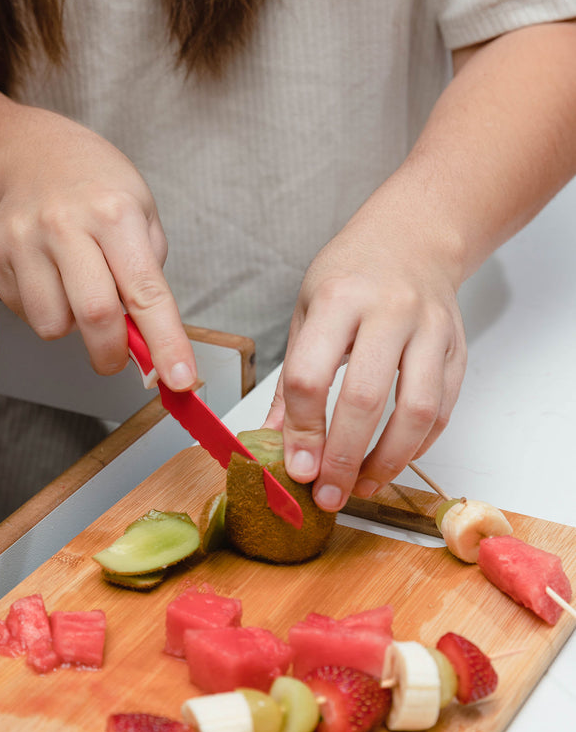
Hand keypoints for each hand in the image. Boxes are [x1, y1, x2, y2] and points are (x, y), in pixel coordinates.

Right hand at [0, 111, 196, 389]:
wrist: (30, 153)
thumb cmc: (96, 186)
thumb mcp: (142, 211)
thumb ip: (148, 275)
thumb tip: (151, 341)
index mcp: (114, 212)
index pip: (145, 291)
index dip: (165, 342)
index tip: (180, 379)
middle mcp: (65, 224)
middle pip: (94, 315)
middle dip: (112, 354)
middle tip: (118, 359)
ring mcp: (23, 239)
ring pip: (52, 324)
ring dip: (72, 327)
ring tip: (76, 292)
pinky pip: (24, 313)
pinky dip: (45, 310)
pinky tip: (50, 278)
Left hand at [263, 219, 466, 511]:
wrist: (412, 237)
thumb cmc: (350, 274)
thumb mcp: (305, 312)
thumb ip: (291, 378)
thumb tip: (275, 439)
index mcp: (336, 299)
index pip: (310, 375)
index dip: (301, 429)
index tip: (296, 466)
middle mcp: (387, 312)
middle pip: (364, 398)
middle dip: (342, 457)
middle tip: (328, 493)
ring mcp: (429, 330)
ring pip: (415, 411)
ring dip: (387, 461)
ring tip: (361, 486)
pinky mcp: (456, 349)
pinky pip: (442, 409)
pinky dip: (417, 446)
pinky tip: (392, 461)